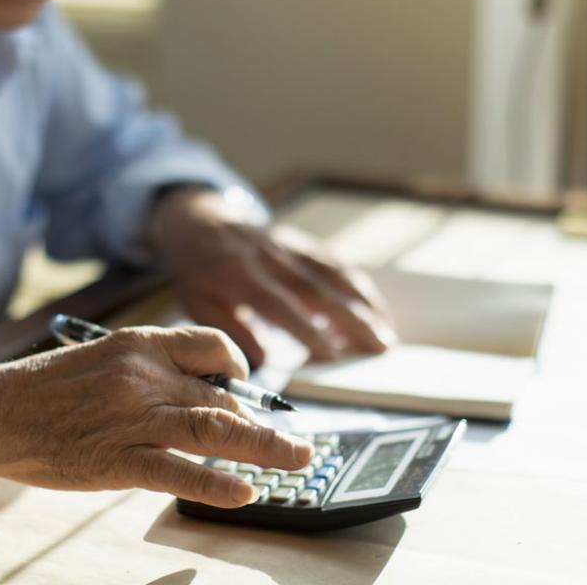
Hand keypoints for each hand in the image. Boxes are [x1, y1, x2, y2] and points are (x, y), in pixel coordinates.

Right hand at [0, 326, 313, 506]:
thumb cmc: (44, 389)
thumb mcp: (103, 358)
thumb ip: (150, 370)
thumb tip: (199, 391)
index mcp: (139, 344)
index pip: (212, 346)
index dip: (241, 368)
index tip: (250, 387)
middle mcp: (144, 377)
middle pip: (224, 396)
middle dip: (263, 422)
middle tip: (295, 443)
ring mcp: (132, 419)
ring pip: (216, 430)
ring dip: (266, 447)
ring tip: (298, 460)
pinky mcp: (117, 461)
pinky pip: (179, 472)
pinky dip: (218, 484)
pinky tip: (245, 493)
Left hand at [150, 187, 397, 366]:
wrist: (200, 222)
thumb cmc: (199, 272)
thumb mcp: (200, 304)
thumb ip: (232, 331)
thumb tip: (264, 363)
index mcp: (239, 275)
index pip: (278, 304)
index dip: (306, 329)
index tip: (332, 356)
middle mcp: (270, 257)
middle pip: (316, 288)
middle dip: (351, 319)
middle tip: (380, 348)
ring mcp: (289, 247)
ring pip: (333, 274)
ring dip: (364, 303)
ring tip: (387, 333)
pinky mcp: (301, 243)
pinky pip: (335, 264)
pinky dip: (359, 287)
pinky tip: (376, 310)